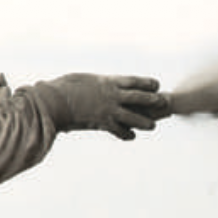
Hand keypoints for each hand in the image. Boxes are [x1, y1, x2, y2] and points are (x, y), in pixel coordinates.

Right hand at [35, 74, 171, 139]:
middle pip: (139, 97)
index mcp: (108, 82)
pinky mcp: (101, 124)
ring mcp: (108, 110)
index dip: (147, 83)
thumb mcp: (82, 80)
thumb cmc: (63, 88)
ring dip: (143, 122)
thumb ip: (94, 83)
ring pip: (133, 117)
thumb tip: (96, 83)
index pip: (133, 81)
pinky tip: (131, 137)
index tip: (156, 85)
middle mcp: (112, 96)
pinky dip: (125, 134)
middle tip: (164, 103)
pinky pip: (118, 130)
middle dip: (152, 100)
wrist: (53, 102)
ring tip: (152, 126)